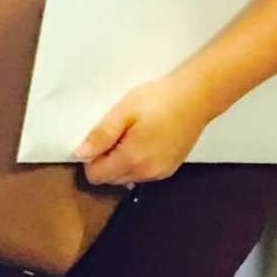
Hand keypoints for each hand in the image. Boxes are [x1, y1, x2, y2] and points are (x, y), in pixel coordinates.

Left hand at [76, 67, 214, 184]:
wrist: (196, 97)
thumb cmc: (161, 100)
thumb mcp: (123, 111)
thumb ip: (101, 135)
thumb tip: (80, 154)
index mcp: (132, 159)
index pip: (95, 176)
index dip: (91, 157)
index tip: (101, 138)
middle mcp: (146, 173)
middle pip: (110, 179)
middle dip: (107, 160)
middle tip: (119, 132)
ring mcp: (160, 173)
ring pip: (127, 177)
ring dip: (122, 162)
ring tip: (134, 134)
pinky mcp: (169, 169)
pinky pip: (144, 173)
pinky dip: (139, 162)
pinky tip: (147, 140)